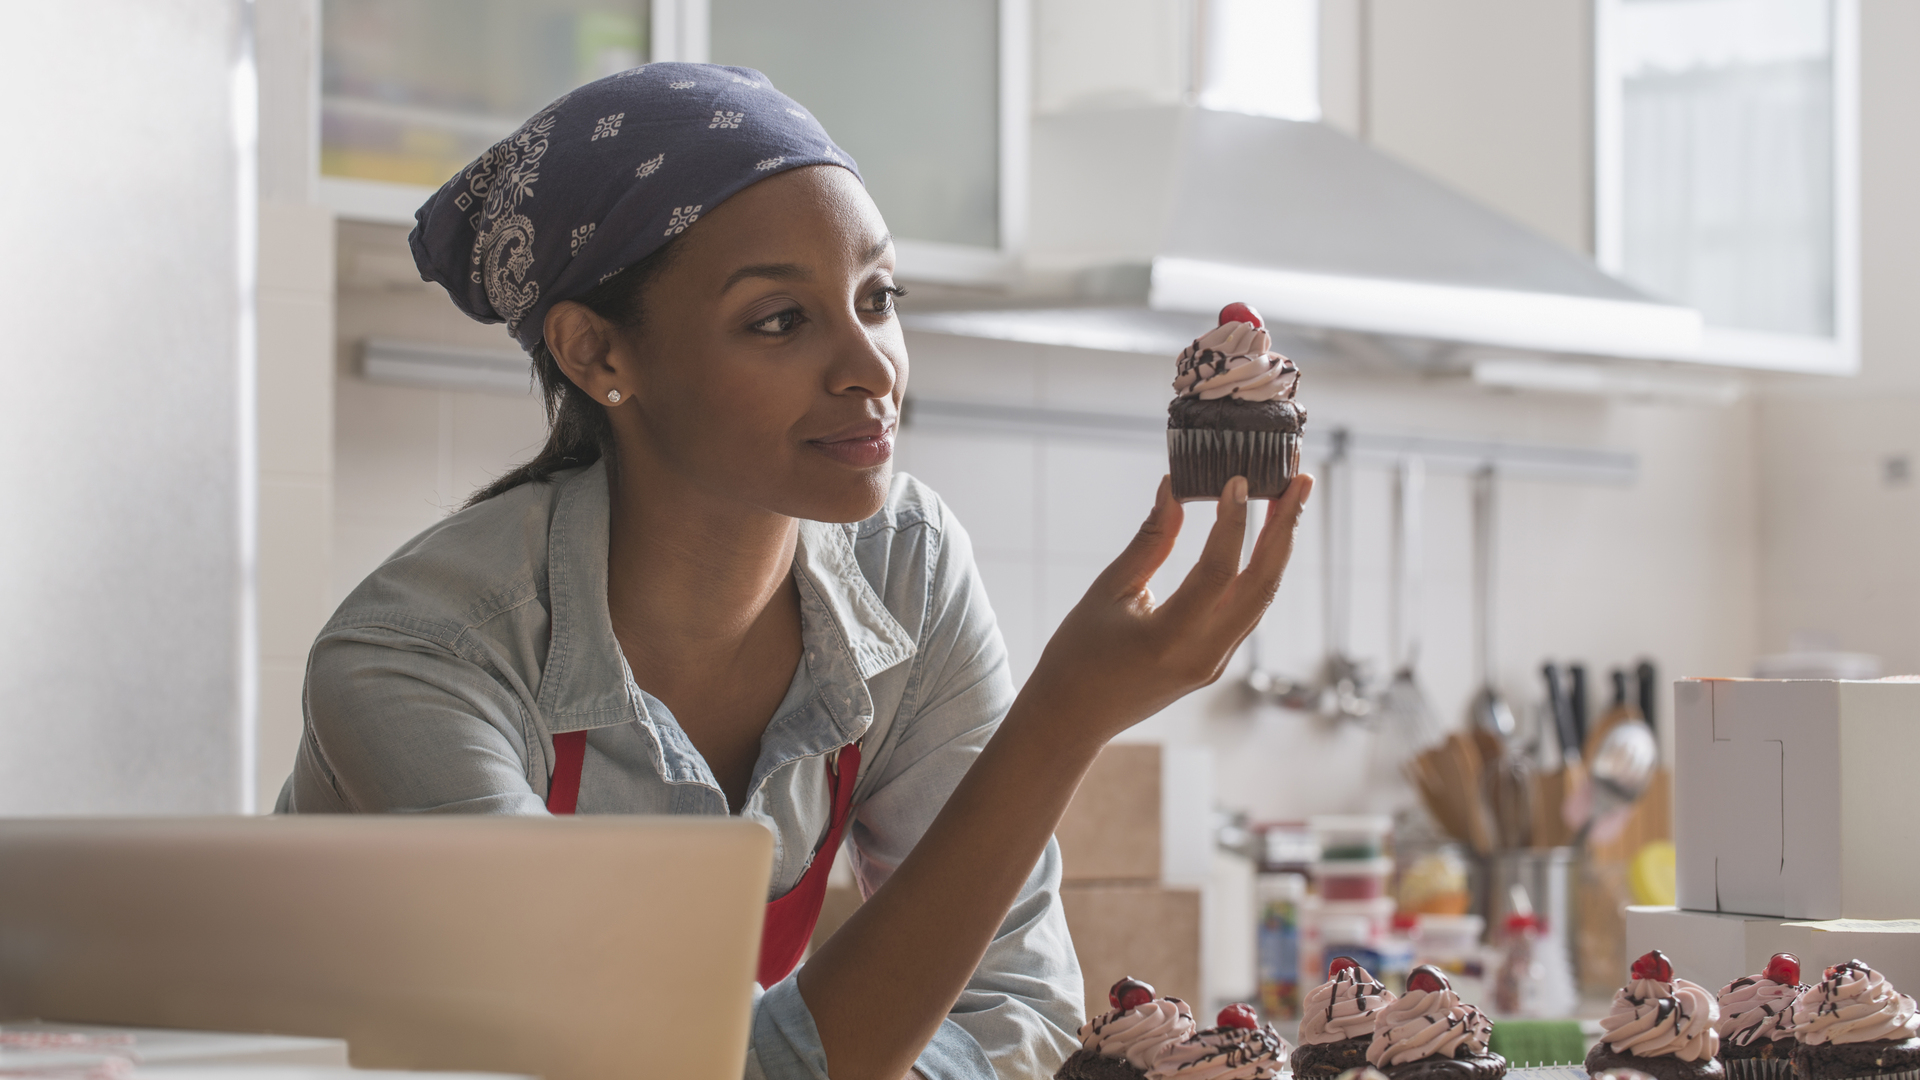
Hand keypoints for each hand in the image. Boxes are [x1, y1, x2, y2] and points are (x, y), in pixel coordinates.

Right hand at [1020, 472, 1313, 746]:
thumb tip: (1173, 488)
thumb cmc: (1078, 654)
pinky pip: (1248, 611)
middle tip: (1301, 480)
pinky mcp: (1215, 663)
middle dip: (1286, 528)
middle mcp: (1203, 655)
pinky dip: (1260, 571)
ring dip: (1279, 547)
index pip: (1218, 571)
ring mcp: (1215, 663)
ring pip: (1262, 598)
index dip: (1233, 522)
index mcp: (1169, 638)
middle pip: (1262, 585)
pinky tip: (1265, 540)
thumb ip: (1150, 541)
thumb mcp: (1108, 591)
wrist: (1073, 718)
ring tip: (1290, 501)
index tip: (1238, 479)